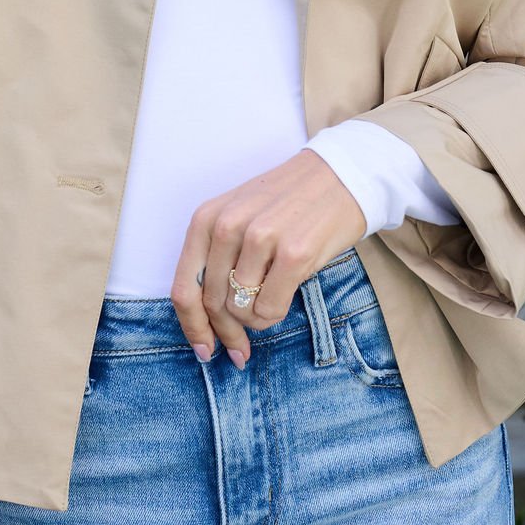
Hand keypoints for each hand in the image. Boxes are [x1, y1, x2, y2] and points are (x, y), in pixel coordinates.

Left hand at [170, 148, 366, 368]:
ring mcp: (260, 238)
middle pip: (212, 305)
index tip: (205, 350)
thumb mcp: (238, 217)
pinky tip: (283, 299)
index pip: (184, 289)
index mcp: (206, 218)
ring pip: (240, 310)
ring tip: (269, 306)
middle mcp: (227, 226)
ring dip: (254, 320)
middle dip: (227, 333)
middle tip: (242, 348)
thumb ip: (216, 258)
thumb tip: (206, 319)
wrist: (340, 174)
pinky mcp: (294, 252)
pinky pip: (270, 308)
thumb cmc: (288, 202)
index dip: (192, 328)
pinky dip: (273, 315)